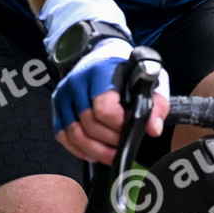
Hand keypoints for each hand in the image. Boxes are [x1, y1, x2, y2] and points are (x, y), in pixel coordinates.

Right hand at [51, 40, 169, 162]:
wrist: (102, 59)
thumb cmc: (126, 73)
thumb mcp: (149, 81)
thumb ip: (156, 104)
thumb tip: (152, 128)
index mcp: (101, 73)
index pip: (104, 108)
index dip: (118, 126)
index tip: (129, 127)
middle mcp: (78, 82)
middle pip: (89, 124)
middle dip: (109, 141)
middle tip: (122, 143)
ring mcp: (64, 94)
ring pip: (74, 134)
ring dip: (94, 150)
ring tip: (110, 153)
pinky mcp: (57, 106)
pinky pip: (63, 135)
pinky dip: (78, 149)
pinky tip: (93, 151)